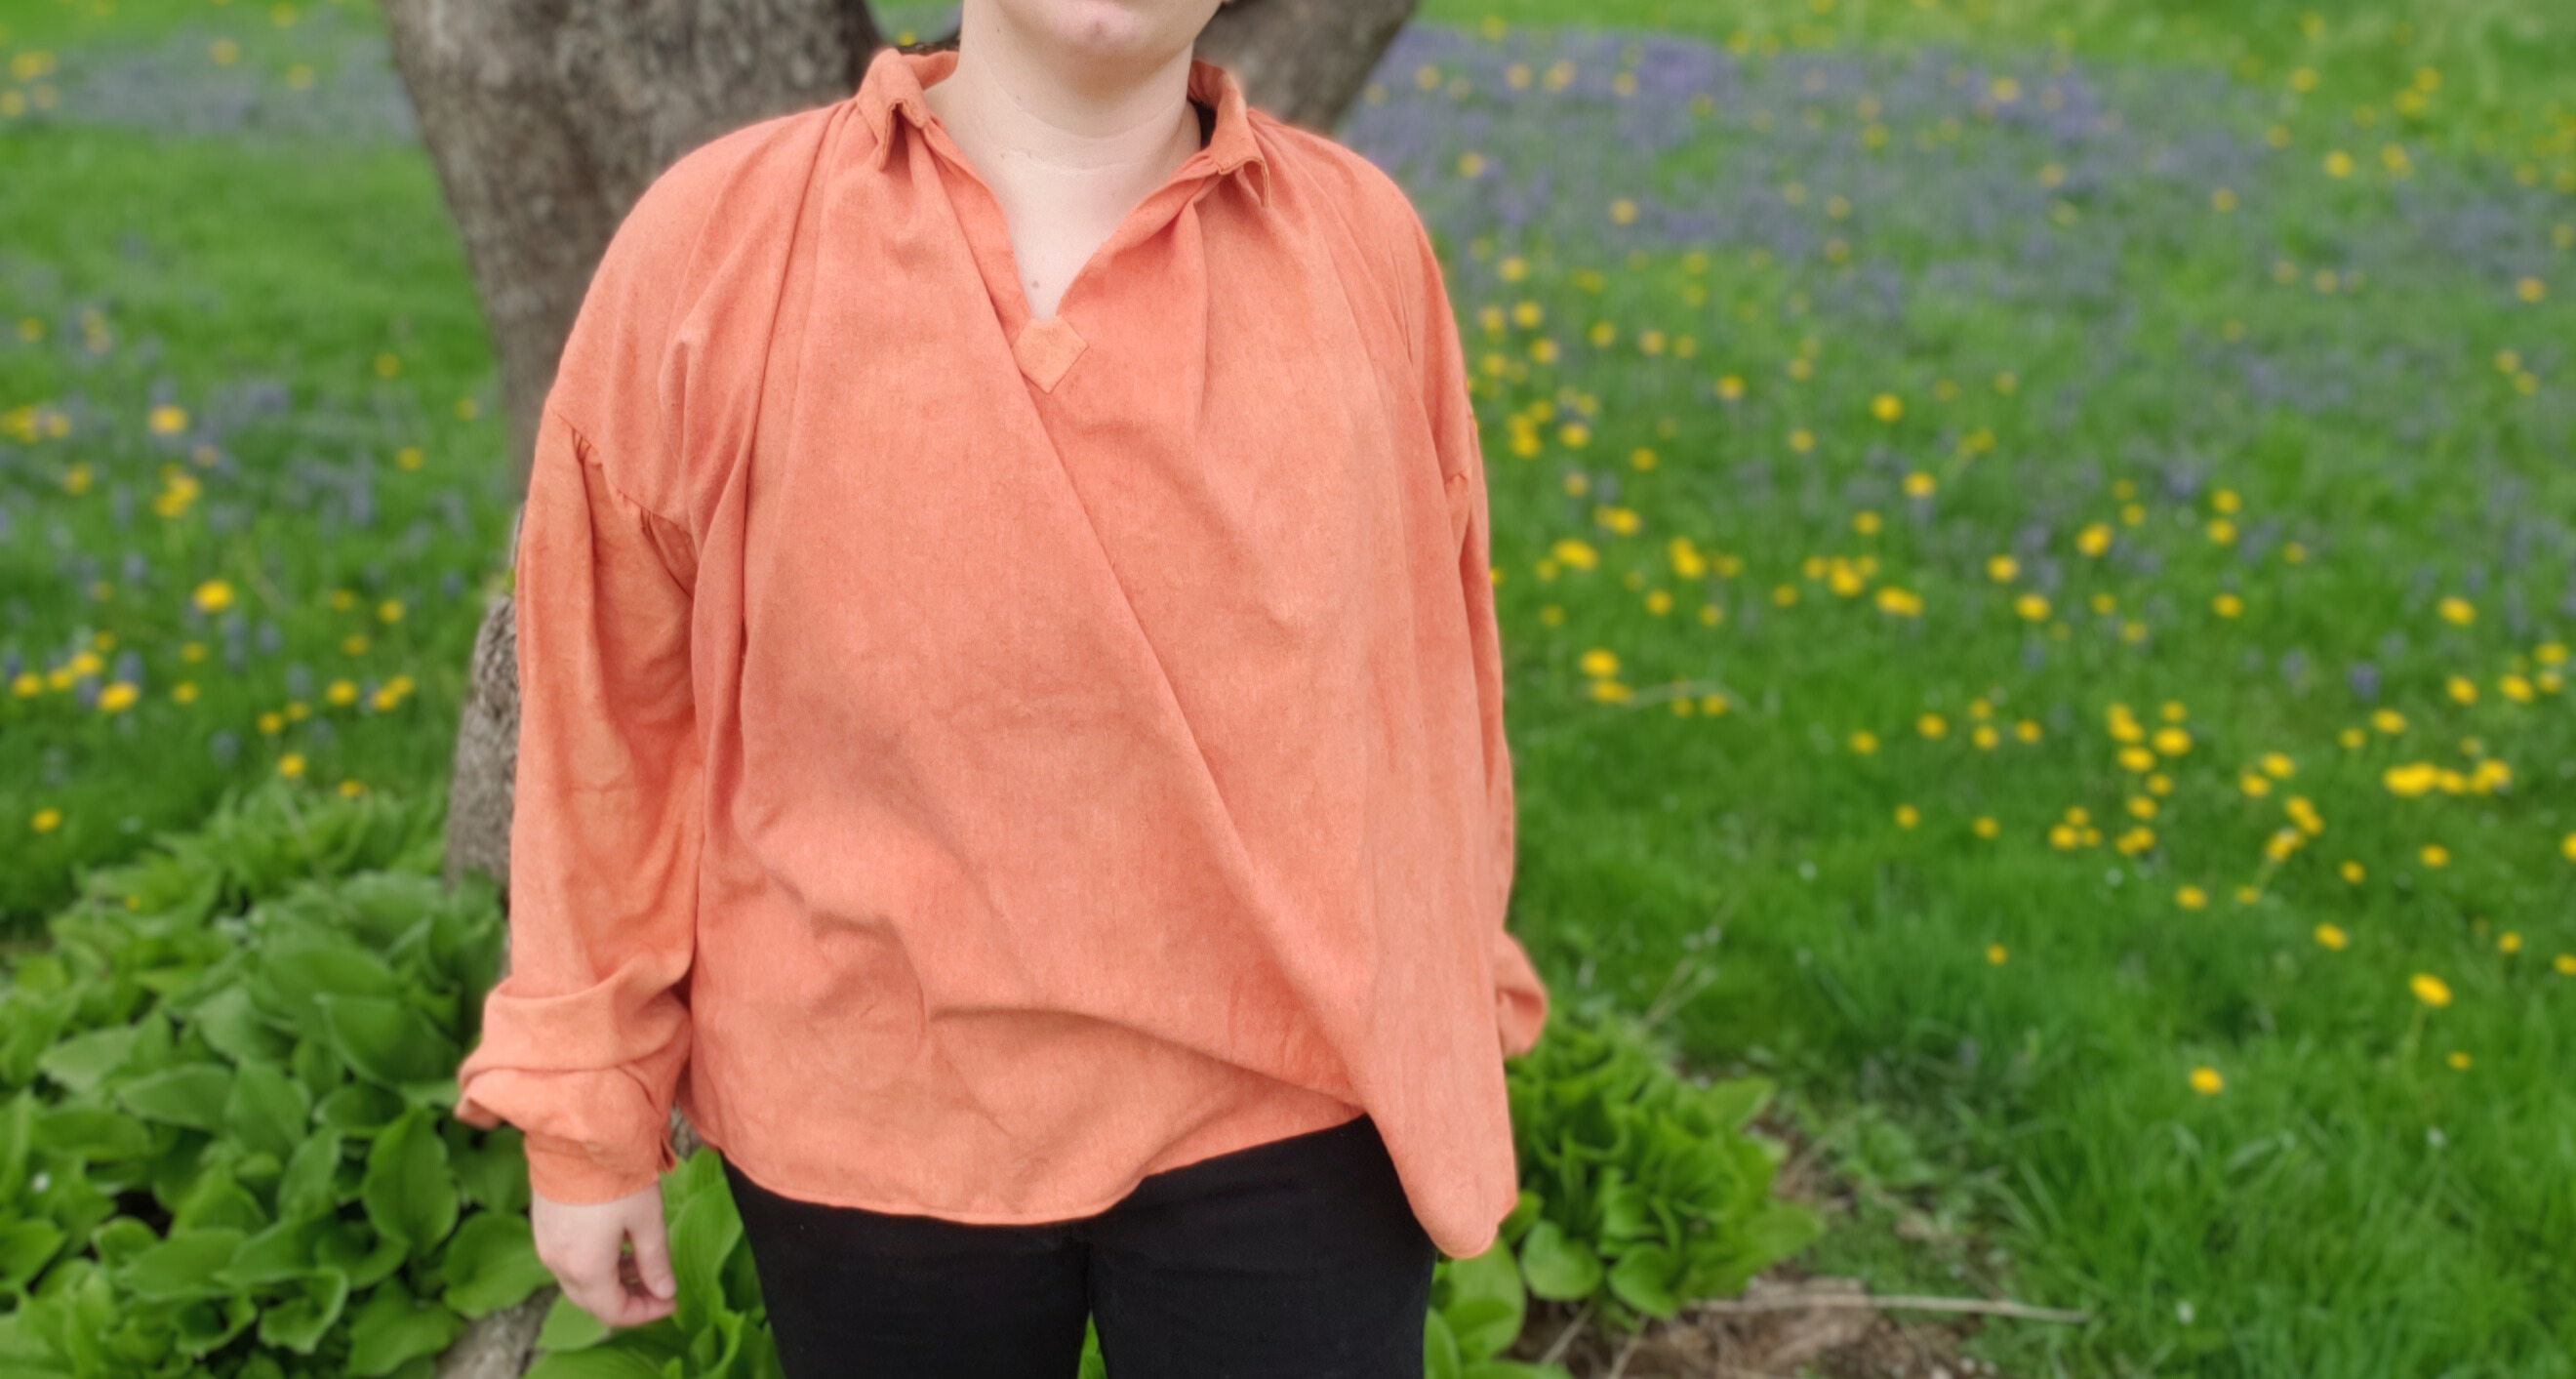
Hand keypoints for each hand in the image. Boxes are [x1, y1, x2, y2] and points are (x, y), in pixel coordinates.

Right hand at [532, 1182, 679, 1326]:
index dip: (646, 1313)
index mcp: (585, 1268)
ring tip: (643, 1264)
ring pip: (579, 1281)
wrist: (577, 1133)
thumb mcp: (647, 1219)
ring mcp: (546, 1245)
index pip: (614, 1312)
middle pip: (593, 1301)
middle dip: (629, 1301)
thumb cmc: (616, 1175)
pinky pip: (568, 1260)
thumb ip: (655, 1261)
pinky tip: (618, 1245)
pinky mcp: (543, 1226)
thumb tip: (665, 1292)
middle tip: (659, 1289)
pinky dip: (594, 1263)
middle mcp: (558, 1263)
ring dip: (612, 1281)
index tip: (672, 1301)